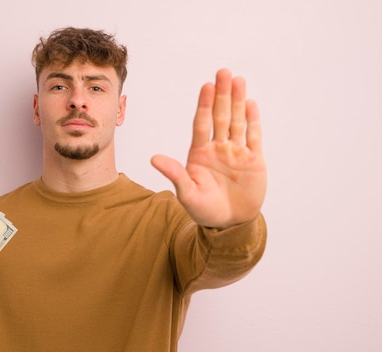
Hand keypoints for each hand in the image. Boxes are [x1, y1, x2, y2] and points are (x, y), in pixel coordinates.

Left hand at [151, 69, 265, 228]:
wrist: (229, 223)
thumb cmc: (204, 210)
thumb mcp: (187, 194)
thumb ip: (175, 174)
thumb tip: (154, 158)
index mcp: (200, 154)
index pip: (202, 123)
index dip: (204, 105)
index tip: (206, 86)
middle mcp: (218, 148)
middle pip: (220, 116)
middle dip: (222, 95)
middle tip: (223, 72)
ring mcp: (236, 153)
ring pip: (237, 122)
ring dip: (237, 101)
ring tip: (238, 80)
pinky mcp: (253, 160)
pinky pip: (253, 136)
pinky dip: (253, 121)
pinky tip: (250, 103)